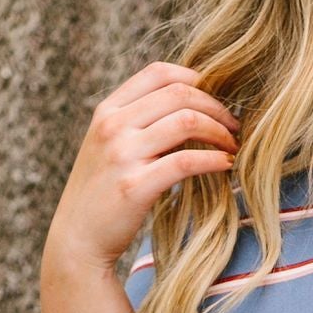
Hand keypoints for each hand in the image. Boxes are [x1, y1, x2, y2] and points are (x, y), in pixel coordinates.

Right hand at [43, 63, 237, 278]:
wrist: (77, 239)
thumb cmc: (103, 192)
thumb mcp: (110, 146)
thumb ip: (139, 122)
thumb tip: (192, 107)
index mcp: (108, 111)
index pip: (159, 72)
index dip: (196, 79)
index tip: (216, 98)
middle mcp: (112, 126)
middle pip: (179, 94)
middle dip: (216, 106)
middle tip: (234, 125)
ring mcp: (122, 155)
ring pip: (187, 121)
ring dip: (220, 132)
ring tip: (233, 146)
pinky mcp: (135, 186)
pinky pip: (186, 161)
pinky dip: (215, 160)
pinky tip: (226, 165)